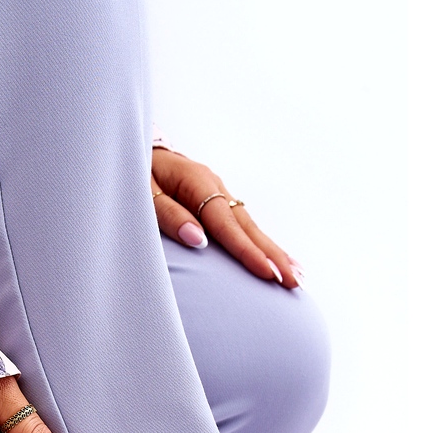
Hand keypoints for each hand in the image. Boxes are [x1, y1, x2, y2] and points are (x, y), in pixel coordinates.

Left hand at [150, 147, 302, 288]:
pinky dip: (261, 244)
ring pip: (251, 227)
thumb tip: (198, 240)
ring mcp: (219, 194)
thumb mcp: (142, 192)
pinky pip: (242, 226)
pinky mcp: (217, 202)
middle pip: (248, 226)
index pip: (227, 224)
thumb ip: (168, 215)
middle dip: (273, 255)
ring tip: (296, 277)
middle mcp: (215, 187)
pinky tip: (277, 259)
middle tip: (294, 282)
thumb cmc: (136, 172)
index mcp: (198, 183)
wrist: (136, 150)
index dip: (247, 251)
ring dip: (274, 252)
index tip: (267, 273)